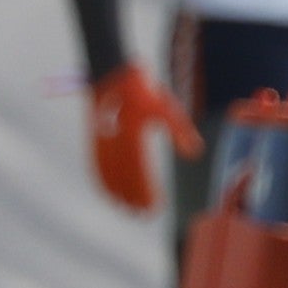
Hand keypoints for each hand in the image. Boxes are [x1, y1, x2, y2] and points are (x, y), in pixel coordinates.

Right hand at [87, 62, 201, 212]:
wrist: (113, 73)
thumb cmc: (145, 91)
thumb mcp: (168, 107)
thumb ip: (180, 131)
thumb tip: (194, 153)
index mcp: (132, 133)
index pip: (139, 170)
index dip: (146, 190)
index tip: (155, 206)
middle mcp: (112, 139)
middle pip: (122, 176)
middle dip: (132, 197)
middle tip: (143, 215)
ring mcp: (100, 140)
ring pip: (106, 173)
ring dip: (116, 193)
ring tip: (126, 209)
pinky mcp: (93, 138)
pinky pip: (95, 165)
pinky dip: (101, 181)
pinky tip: (107, 193)